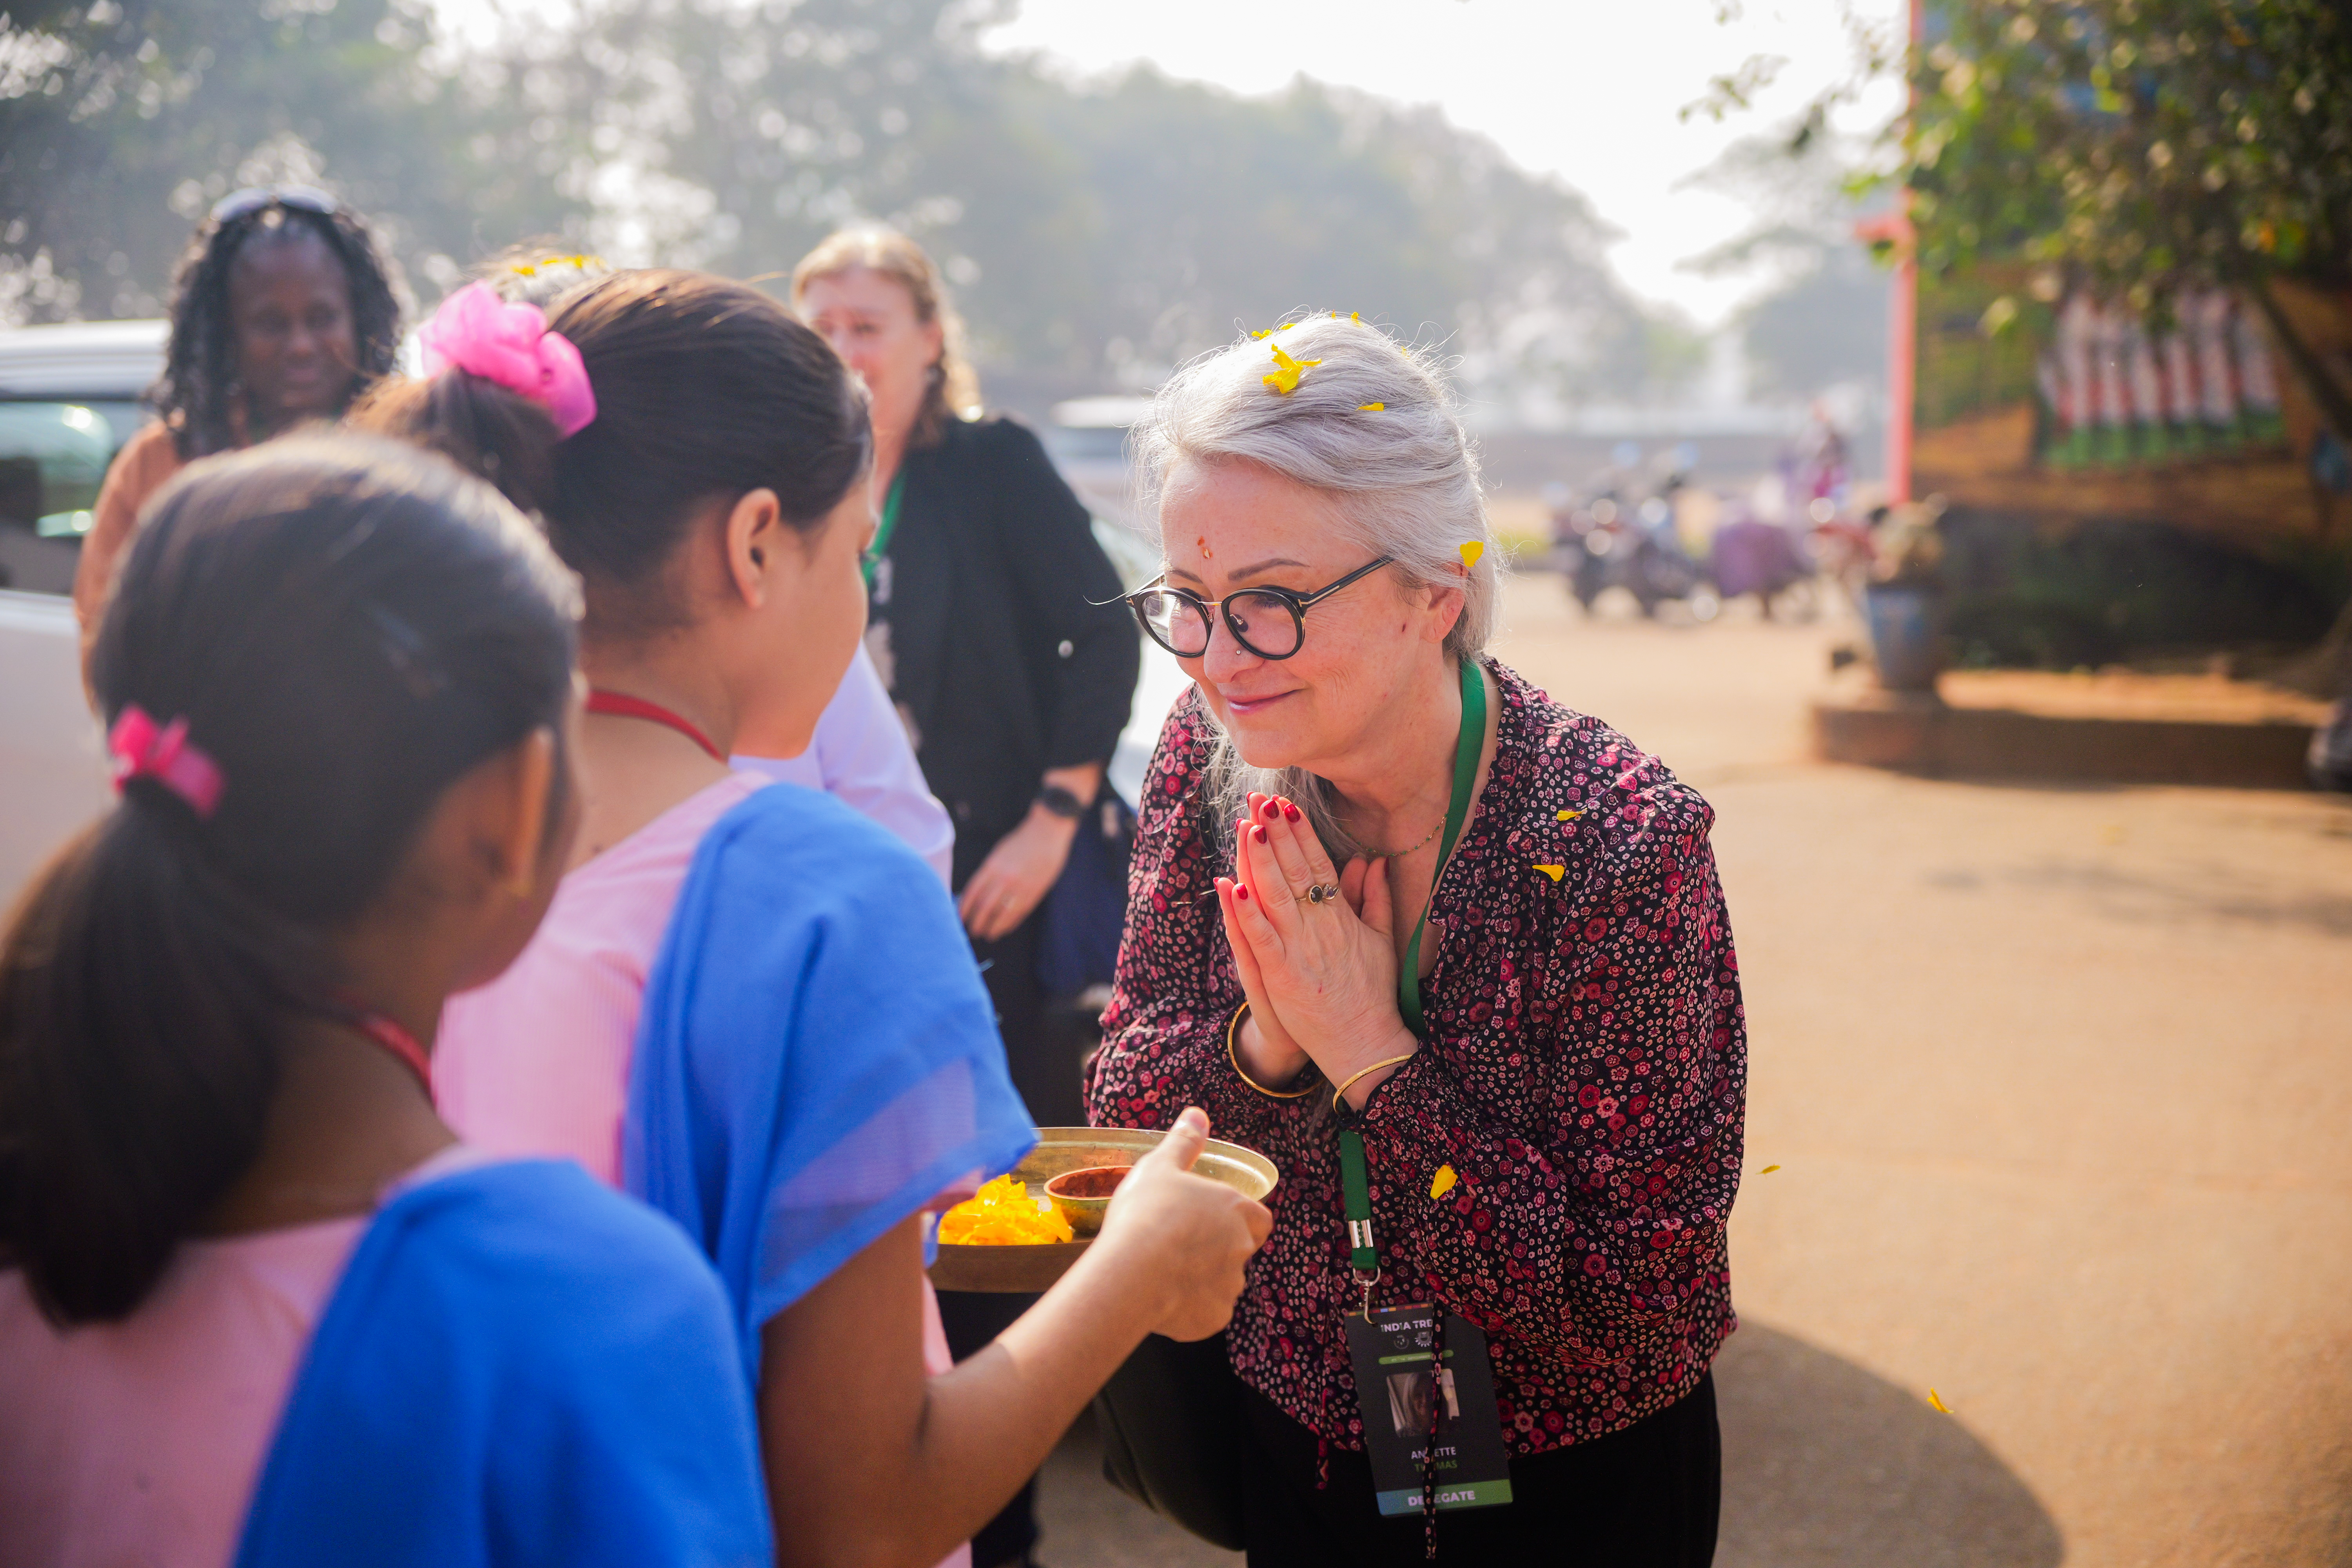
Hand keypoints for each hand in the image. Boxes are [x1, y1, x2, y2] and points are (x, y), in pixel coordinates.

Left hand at [958, 806, 1076, 940]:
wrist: (1048, 832)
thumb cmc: (1021, 841)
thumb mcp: (998, 853)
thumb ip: (988, 873)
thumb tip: (976, 895)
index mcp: (992, 866)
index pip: (972, 893)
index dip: (964, 909)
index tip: (959, 918)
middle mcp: (1004, 878)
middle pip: (984, 907)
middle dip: (976, 923)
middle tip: (972, 931)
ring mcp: (1020, 887)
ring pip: (1002, 915)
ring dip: (993, 928)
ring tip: (988, 934)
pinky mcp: (1035, 893)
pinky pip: (1019, 914)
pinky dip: (1010, 924)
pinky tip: (1004, 929)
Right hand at [1093, 1107, 1272, 1340]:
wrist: (1132, 1273)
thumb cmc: (1147, 1214)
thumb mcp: (1161, 1166)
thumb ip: (1183, 1142)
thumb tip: (1197, 1114)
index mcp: (1235, 1210)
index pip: (1259, 1218)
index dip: (1241, 1220)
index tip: (1213, 1221)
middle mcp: (1241, 1249)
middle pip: (1239, 1250)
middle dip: (1215, 1251)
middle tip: (1177, 1246)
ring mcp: (1230, 1287)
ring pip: (1222, 1283)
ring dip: (1202, 1279)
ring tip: (1163, 1272)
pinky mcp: (1213, 1319)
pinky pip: (1205, 1313)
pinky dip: (1189, 1308)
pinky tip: (1161, 1298)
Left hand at [1225, 793, 1417, 1106]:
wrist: (1366, 1043)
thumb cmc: (1372, 993)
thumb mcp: (1382, 940)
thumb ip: (1376, 898)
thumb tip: (1374, 859)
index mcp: (1342, 917)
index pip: (1319, 864)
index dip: (1302, 833)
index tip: (1287, 804)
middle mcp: (1320, 927)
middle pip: (1295, 871)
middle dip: (1276, 833)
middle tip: (1259, 799)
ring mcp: (1300, 949)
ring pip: (1275, 896)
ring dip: (1260, 859)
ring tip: (1246, 825)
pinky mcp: (1282, 974)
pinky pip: (1260, 937)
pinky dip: (1247, 911)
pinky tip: (1233, 885)